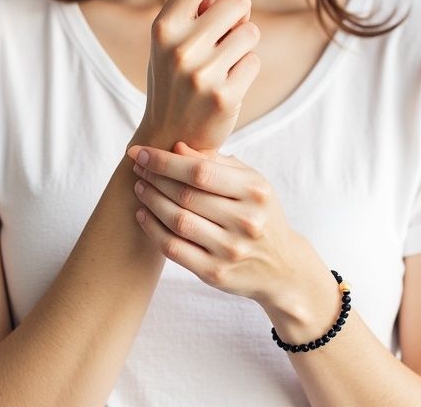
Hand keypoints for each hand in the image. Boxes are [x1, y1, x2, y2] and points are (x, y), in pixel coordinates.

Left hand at [125, 140, 317, 308]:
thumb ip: (216, 163)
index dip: (164, 161)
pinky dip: (152, 229)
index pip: (199, 171)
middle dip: (154, 178)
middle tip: (137, 168)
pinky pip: (173, 248)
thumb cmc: (260, 215)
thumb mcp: (250, 183)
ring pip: (177, 220)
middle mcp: (245, 221)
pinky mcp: (215, 273)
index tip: (141, 152)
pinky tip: (143, 214)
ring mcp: (230, 250)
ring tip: (140, 187)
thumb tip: (177, 147)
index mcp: (255, 192)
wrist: (283, 267)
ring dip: (151, 201)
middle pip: (185, 195)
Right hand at [138, 0, 262, 150]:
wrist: (168, 139)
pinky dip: (246, 70)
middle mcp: (180, 46)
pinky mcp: (224, 96)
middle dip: (238, 15)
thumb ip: (191, 4)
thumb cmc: (173, 80)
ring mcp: (201, 72)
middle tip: (222, 39)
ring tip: (222, 66)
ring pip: (250, 31)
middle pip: (238, 0)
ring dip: (244, 45)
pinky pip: (254, 61)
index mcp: (163, 26)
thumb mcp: (171, 40)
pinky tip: (227, 86)